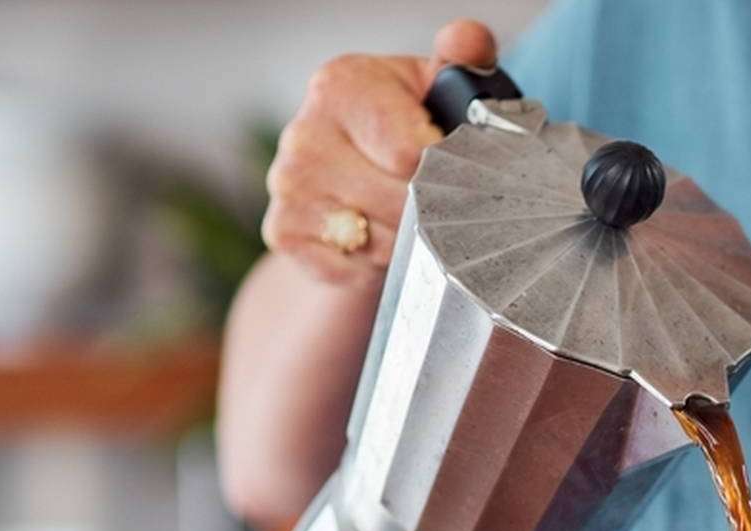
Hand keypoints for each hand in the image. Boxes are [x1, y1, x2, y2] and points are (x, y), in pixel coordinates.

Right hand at [263, 19, 498, 283]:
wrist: (356, 176)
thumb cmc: (408, 126)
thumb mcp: (439, 87)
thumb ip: (463, 59)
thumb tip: (466, 40)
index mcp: (342, 85)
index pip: (412, 154)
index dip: (447, 170)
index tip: (453, 164)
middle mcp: (304, 133)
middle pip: (399, 203)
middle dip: (433, 209)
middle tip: (440, 196)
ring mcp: (287, 186)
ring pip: (383, 243)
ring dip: (411, 241)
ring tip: (410, 213)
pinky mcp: (283, 234)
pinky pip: (356, 270)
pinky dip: (378, 265)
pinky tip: (380, 235)